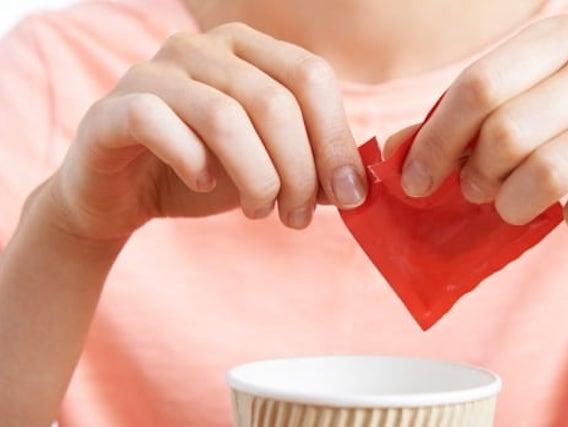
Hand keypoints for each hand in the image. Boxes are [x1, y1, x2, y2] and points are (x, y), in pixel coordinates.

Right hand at [45, 23, 366, 240]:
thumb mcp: (268, 167)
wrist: (121, 192)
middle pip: (275, 102)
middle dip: (299, 170)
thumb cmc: (203, 172)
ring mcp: (154, 71)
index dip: (336, 139)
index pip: (311, 77)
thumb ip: (311, 165)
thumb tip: (355, 184)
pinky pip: (161, 125)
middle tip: (298, 217)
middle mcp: (202, 47)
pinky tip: (204, 185)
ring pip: (225, 117)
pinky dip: (193, 164)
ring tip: (260, 212)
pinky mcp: (115, 106)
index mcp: (248, 50)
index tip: (349, 195)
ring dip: (256, 177)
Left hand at [400, 15, 567, 242]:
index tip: (414, 180)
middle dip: (475, 176)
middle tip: (473, 192)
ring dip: (513, 205)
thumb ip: (459, 128)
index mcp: (566, 37)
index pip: (479, 85)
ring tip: (511, 208)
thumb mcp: (523, 117)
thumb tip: (392, 156)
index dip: (435, 140)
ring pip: (548, 172)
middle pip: (507, 132)